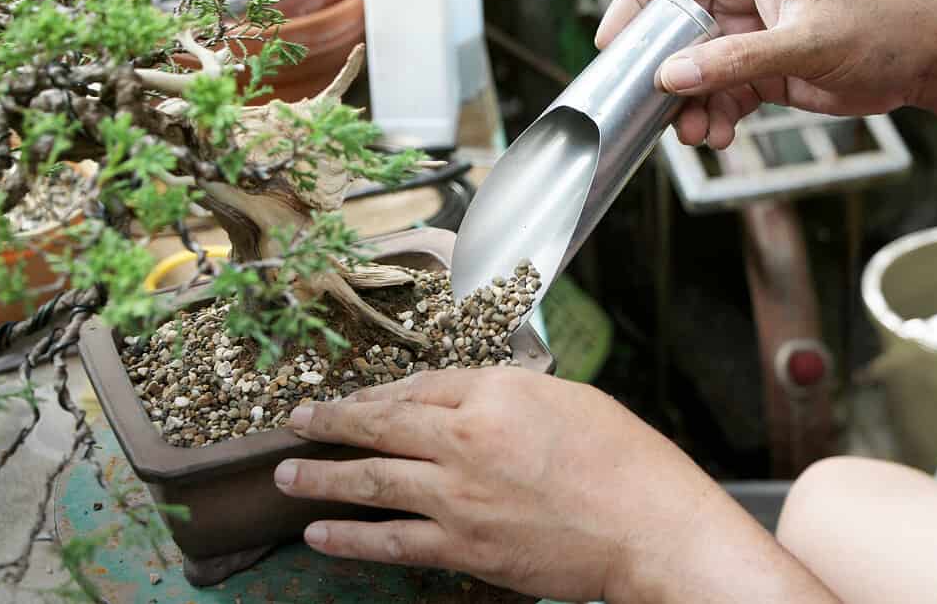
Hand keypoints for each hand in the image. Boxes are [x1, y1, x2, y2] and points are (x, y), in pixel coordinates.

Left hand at [274, 368, 838, 602]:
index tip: (356, 397)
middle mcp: (465, 443)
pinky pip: (393, 543)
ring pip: (373, 483)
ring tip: (286, 474)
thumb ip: (502, 393)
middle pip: (381, 426)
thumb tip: (458, 397)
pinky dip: (351, 538)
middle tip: (296, 422)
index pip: (420, 386)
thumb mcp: (565, 398)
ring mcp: (459, 500)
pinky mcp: (465, 550)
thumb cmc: (623, 459)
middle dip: (331, 423)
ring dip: (323, 478)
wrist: (650, 529)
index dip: (383, 391)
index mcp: (493, 396)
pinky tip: (321, 533)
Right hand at [595, 0, 936, 147]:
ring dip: (690, 105)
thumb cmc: (883, 26)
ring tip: (696, 134)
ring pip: (697, 71)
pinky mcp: (766, 70)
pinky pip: (723, 94)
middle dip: (663, 72)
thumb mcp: (803, 42)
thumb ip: (735, 62)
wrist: (927, 60)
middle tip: (652, 105)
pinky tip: (720, 136)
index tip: (612, 44)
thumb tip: (673, 77)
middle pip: (677, 30)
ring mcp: (754, 36)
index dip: (634, 4)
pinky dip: (716, 117)